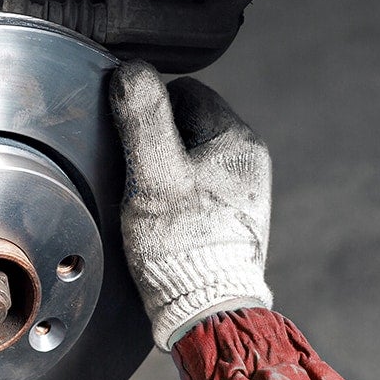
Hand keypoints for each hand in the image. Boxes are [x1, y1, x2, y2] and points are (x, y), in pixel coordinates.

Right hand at [109, 61, 272, 348]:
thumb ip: (143, 120)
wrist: (208, 310)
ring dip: (167, 169)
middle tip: (136, 172)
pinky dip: (179, 196)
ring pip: (194, 157)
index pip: (185, 92)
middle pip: (190, 124)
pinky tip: (166, 220)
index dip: (149, 107)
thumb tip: (132, 69)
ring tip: (150, 200)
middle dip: (158, 140)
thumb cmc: (181, 245)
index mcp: (237, 139)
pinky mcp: (236, 218)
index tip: (129, 136)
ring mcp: (245, 191)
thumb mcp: (154, 176)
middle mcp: (249, 160)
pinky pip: (201, 188)